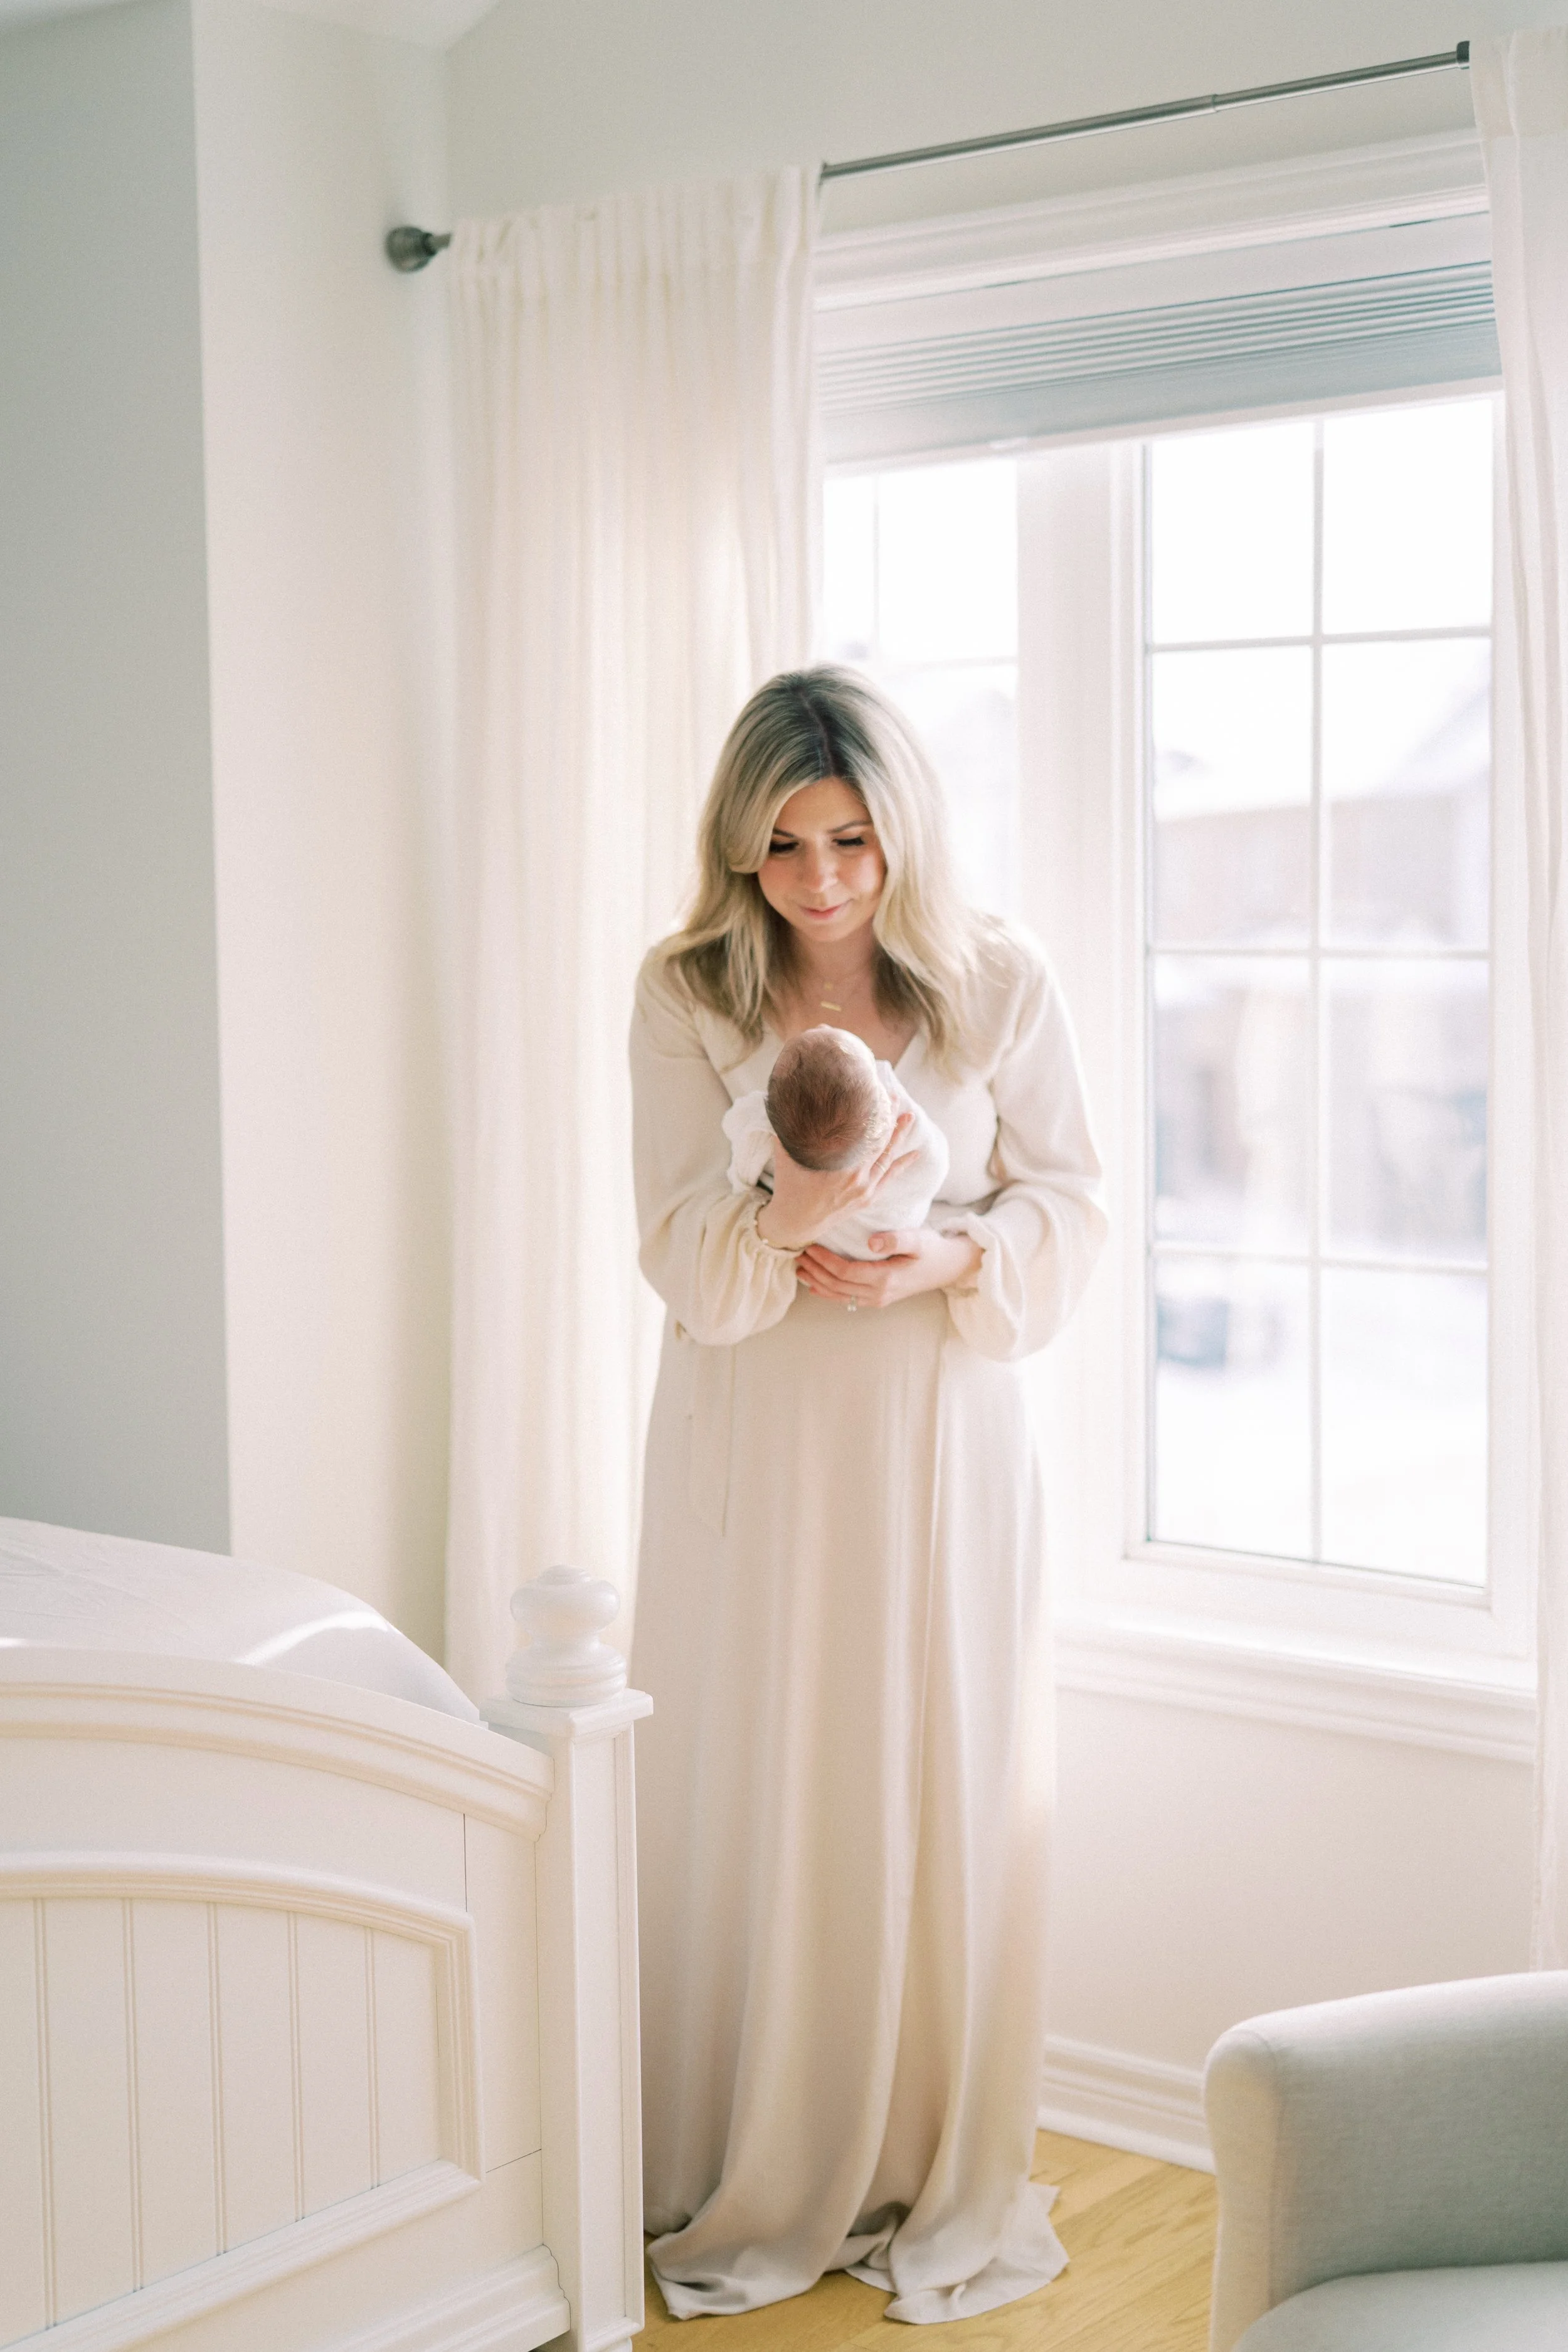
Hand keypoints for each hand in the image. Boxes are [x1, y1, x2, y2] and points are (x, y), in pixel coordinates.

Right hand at [755, 1112, 918, 1251]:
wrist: (796, 1223)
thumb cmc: (789, 1187)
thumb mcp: (787, 1155)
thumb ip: (791, 1131)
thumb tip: (789, 1103)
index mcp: (837, 1165)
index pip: (862, 1131)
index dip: (871, 1111)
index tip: (875, 1091)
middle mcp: (856, 1176)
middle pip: (879, 1140)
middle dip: (889, 1116)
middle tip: (895, 1096)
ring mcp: (865, 1188)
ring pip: (887, 1156)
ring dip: (899, 1135)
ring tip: (909, 1116)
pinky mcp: (868, 1197)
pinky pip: (890, 1176)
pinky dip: (903, 1163)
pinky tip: (915, 1153)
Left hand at [796, 1225, 983, 1309]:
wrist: (949, 1267)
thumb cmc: (932, 1249)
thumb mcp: (919, 1239)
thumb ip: (897, 1239)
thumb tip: (872, 1242)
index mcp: (886, 1278)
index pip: (846, 1271)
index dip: (825, 1260)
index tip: (810, 1246)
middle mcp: (879, 1293)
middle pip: (837, 1285)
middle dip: (815, 1270)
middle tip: (797, 1254)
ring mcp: (878, 1299)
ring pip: (839, 1295)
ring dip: (817, 1283)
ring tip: (799, 1268)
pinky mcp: (878, 1298)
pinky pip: (847, 1299)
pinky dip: (828, 1293)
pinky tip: (815, 1286)